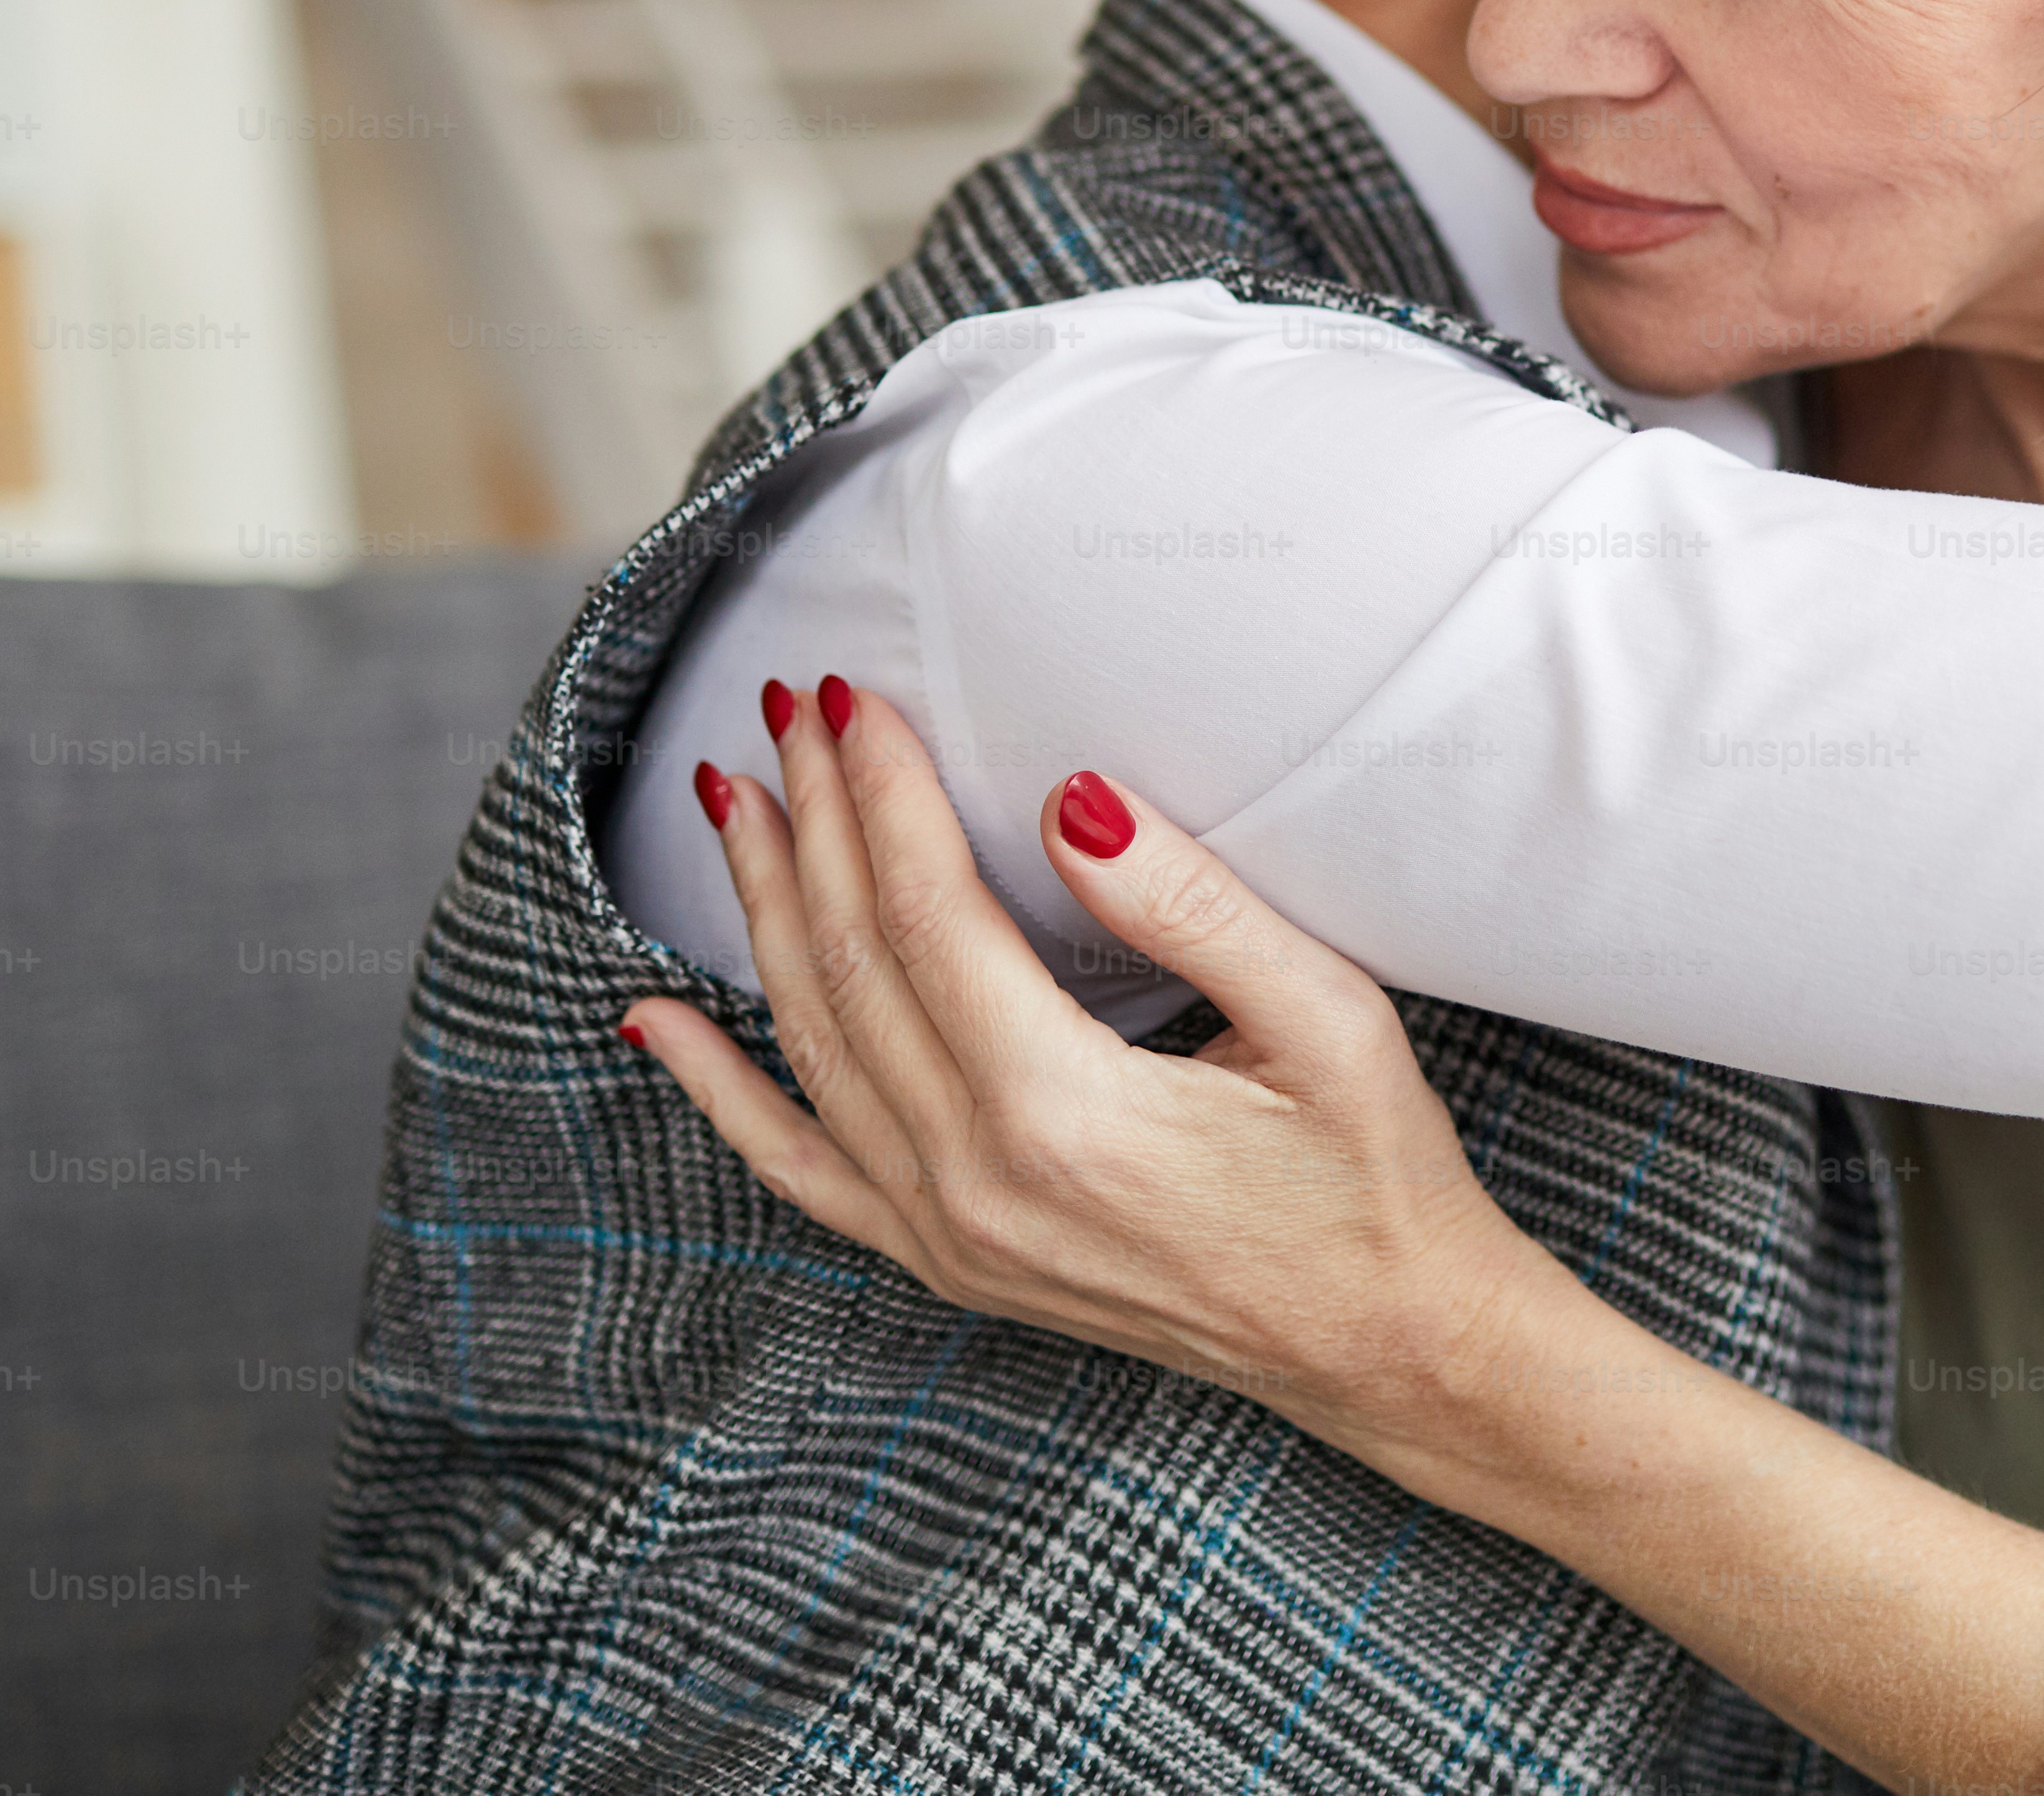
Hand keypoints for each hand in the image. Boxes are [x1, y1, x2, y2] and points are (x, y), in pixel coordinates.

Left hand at [636, 684, 2043, 1795]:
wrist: (1387, 1344)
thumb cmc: (1374, 1179)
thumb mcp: (1326, 1021)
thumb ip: (1191, 907)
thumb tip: (1073, 800)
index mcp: (1064, 1114)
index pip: (928, 914)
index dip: (880, 794)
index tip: (851, 698)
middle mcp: (978, 1181)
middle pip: (852, 963)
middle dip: (811, 820)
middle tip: (785, 707)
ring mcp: (950, 1231)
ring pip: (813, 1041)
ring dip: (766, 909)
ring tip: (737, 797)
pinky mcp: (949, 1260)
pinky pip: (798, 1168)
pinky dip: (719, 1091)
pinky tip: (657, 1021)